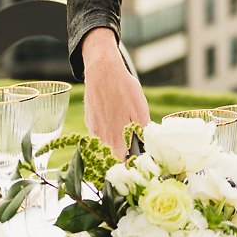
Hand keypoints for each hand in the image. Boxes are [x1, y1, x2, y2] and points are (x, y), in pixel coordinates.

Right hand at [80, 28, 149, 157]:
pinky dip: (106, 132)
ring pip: (104, 144)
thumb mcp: (140, 109)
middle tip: (131, 147)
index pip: (120, 163)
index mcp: (115, 138)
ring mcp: (93, 129)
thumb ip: (143, 131)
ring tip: (123, 131)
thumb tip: (147, 145)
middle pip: (110, 156)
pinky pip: (98, 133)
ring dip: (113, 143)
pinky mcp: (88, 121)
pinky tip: (114, 120)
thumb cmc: (123, 89)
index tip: (135, 161)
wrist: (102, 71)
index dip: (128, 164)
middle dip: (121, 154)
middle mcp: (101, 138)